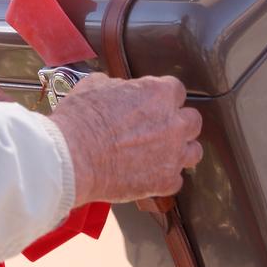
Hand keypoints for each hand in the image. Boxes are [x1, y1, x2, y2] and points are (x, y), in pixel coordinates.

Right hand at [48, 73, 201, 205]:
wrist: (73, 156)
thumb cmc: (81, 117)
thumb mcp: (95, 85)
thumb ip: (118, 86)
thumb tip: (120, 90)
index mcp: (159, 93)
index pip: (176, 90)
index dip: (161, 97)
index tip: (150, 104)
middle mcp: (174, 123)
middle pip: (193, 120)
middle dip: (177, 123)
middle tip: (157, 128)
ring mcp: (173, 154)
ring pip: (193, 151)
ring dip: (179, 151)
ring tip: (159, 154)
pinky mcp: (165, 182)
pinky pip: (175, 180)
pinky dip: (162, 178)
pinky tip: (145, 174)